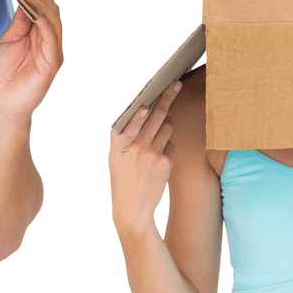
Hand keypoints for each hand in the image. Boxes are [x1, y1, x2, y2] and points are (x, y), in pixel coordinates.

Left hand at [0, 0, 63, 126]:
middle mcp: (48, 42)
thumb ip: (19, 23)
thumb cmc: (3, 76)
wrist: (2, 104)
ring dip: (42, 6)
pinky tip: (37, 13)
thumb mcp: (7, 42)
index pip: (42, 10)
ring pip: (55, 22)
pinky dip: (46, 23)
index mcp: (38, 36)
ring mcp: (52, 52)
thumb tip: (24, 0)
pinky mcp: (52, 63)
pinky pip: (52, 39)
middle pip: (51, 12)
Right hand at [108, 81, 181, 233]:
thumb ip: (126, 134)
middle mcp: (135, 147)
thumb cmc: (123, 177)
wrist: (131, 208)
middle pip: (156, 116)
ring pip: (167, 127)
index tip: (145, 104)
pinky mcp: (165, 162)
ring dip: (166, 126)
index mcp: (119, 143)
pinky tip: (157, 161)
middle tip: (176, 84)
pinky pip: (172, 144)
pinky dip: (167, 147)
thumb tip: (148, 110)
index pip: (131, 122)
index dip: (139, 113)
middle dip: (168, 97)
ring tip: (154, 141)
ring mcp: (151, 154)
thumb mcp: (115, 155)